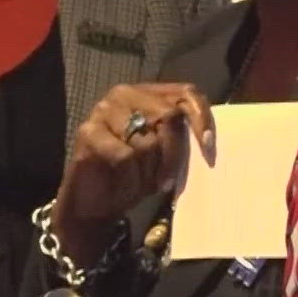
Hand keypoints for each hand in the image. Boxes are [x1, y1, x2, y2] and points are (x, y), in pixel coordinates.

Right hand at [50, 83, 212, 265]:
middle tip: (167, 182)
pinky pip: (125, 156)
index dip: (202, 118)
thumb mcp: (163, 156)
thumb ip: (179, 139)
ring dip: (149, 172)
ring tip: (140, 182)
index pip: (186, 93)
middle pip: (169, 115)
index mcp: (148, 94)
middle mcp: (125, 94)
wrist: (94, 203)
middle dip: (174, 155)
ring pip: (148, 140)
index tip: (209, 148)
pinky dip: (131, 178)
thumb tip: (207, 142)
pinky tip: (125, 184)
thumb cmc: (132, 175)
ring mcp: (104, 110)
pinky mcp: (88, 131)